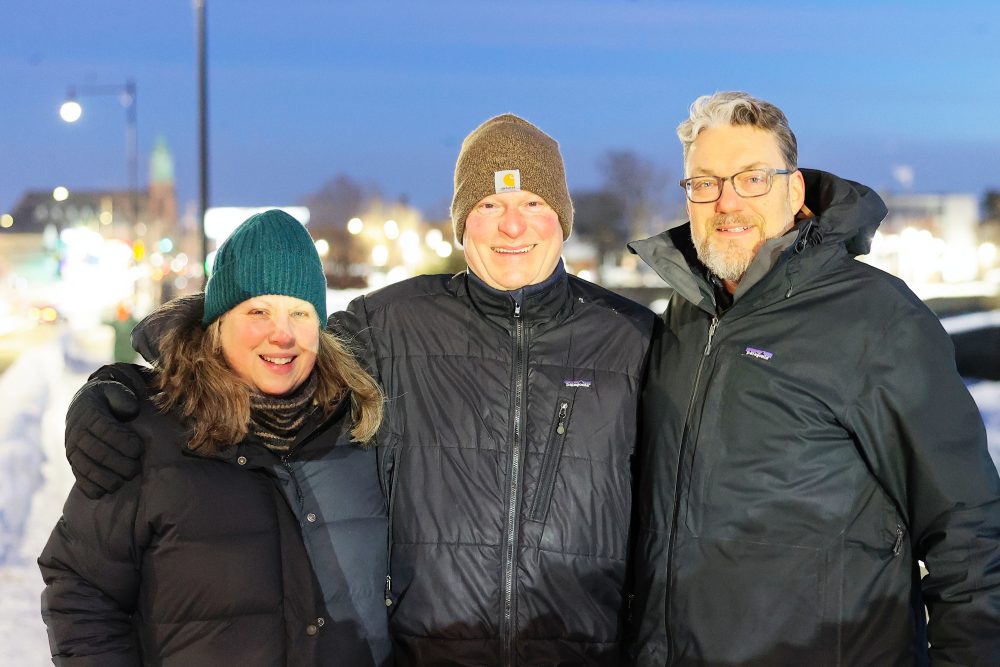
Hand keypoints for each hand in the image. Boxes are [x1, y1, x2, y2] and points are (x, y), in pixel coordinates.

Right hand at [65, 378, 142, 499]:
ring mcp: (73, 449)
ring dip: (104, 478)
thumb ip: (122, 396)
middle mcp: (77, 433)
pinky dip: (90, 486)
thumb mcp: (114, 390)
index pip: (105, 430)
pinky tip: (104, 491)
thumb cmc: (108, 399)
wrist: (85, 406)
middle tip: (134, 469)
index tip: (138, 449)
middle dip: (117, 463)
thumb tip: (129, 410)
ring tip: (122, 481)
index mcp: (89, 414)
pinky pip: (78, 477)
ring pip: (85, 467)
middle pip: (96, 451)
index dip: (123, 442)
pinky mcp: (73, 462)